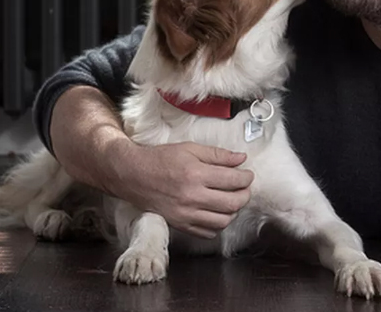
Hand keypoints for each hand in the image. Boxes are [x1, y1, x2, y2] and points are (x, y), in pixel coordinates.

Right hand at [111, 141, 254, 237]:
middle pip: (232, 203)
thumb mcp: (190, 148)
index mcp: (195, 174)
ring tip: (232, 200)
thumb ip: (218, 154)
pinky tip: (217, 212)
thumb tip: (241, 158)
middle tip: (244, 188)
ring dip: (233, 211)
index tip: (248, 175)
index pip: (233, 180)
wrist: (133, 175)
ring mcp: (185, 214)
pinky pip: (207, 233)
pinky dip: (217, 224)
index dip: (246, 177)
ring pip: (223, 221)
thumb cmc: (160, 159)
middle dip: (245, 195)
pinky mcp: (179, 225)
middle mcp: (191, 196)